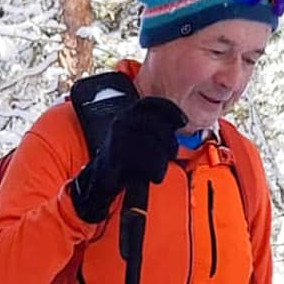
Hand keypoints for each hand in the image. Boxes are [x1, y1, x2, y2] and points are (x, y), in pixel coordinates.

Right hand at [69, 97, 186, 222]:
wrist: (100, 179)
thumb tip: (180, 124)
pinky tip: (153, 176)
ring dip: (161, 161)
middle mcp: (121, 122)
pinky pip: (145, 161)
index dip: (170, 110)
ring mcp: (118, 138)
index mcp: (128, 114)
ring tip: (158, 170)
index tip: (183, 122)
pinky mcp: (117, 156)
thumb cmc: (124, 158)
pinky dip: (155, 171)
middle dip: (170, 143)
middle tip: (170, 156)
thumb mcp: (138, 136)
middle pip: (158, 127)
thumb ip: (155, 128)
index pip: (152, 104)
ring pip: (153, 145)